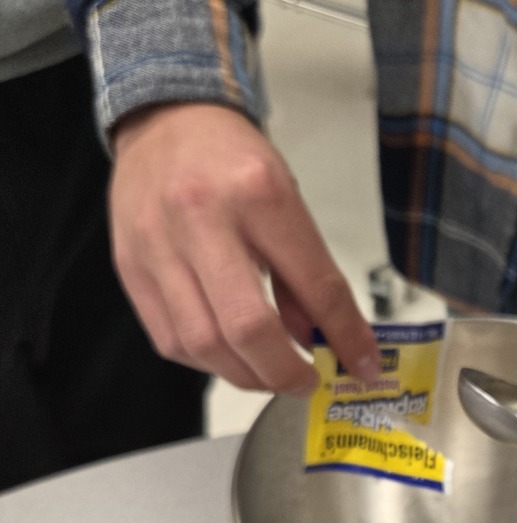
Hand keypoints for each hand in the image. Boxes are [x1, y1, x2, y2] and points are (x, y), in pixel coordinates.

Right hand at [109, 103, 378, 393]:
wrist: (165, 122)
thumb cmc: (232, 163)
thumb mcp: (288, 203)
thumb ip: (305, 276)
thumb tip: (324, 342)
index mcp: (259, 195)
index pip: (315, 287)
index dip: (345, 338)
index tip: (363, 367)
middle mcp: (201, 219)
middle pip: (248, 328)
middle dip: (286, 372)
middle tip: (307, 383)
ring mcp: (157, 246)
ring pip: (204, 344)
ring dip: (248, 376)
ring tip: (271, 375)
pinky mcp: (130, 269)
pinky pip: (171, 341)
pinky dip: (209, 362)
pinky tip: (231, 356)